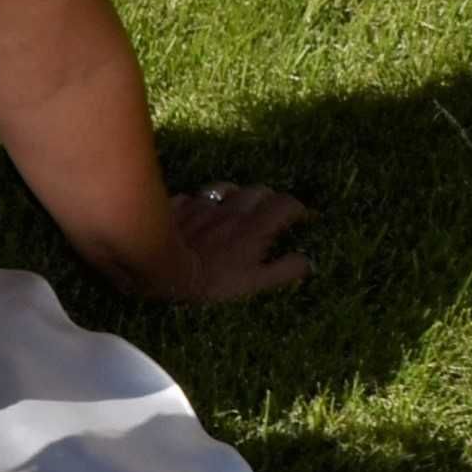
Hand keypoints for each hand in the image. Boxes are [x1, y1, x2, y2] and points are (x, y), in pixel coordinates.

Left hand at [145, 181, 315, 301]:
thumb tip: (307, 262)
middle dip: (269, 199)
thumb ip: (283, 270)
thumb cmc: (212, 280)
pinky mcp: (180, 206)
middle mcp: (233, 208)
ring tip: (236, 206)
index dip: (299, 209)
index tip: (303, 217)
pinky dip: (200, 203)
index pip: (286, 205)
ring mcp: (204, 204)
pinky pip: (194, 197)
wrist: (163, 267)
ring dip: (236, 194)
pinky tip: (198, 213)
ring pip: (227, 188)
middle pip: (259, 191)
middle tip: (270, 213)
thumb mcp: (253, 282)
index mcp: (255, 225)